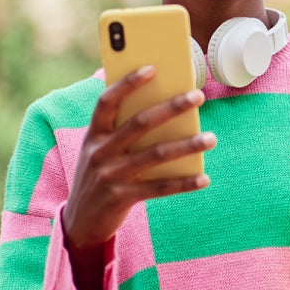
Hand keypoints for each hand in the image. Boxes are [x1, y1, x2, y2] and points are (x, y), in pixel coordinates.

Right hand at [62, 66, 215, 250]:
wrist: (79, 222)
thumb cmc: (99, 176)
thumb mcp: (101, 150)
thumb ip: (122, 131)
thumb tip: (163, 107)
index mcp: (93, 135)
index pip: (107, 101)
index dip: (127, 83)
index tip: (152, 68)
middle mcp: (99, 152)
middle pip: (139, 123)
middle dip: (171, 107)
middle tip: (198, 96)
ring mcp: (110, 176)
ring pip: (155, 155)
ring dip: (186, 145)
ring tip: (211, 138)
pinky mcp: (122, 197)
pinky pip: (159, 188)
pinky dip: (184, 183)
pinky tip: (204, 178)